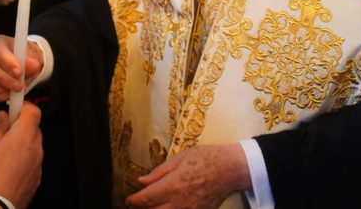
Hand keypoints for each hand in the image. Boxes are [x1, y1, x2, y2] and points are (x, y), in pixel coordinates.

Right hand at [0, 35, 43, 101]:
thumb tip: (34, 66)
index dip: (8, 63)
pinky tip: (11, 92)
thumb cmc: (24, 56)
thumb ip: (31, 60)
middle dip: (5, 79)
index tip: (19, 73)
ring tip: (17, 89)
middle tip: (19, 86)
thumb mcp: (31, 55)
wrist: (24, 64)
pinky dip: (2, 96)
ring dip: (3, 89)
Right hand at [0, 104, 42, 208]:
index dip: (23, 107)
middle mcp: (35, 148)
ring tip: (4, 152)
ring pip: (33, 146)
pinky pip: (33, 162)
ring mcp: (38, 164)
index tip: (13, 109)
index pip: (34, 111)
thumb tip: (2, 118)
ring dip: (23, 144)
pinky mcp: (36, 178)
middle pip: (34, 128)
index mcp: (24, 135)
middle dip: (21, 127)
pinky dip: (24, 160)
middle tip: (4, 131)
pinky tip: (8, 167)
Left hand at [126, 143, 250, 207]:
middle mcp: (180, 202)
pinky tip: (168, 206)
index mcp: (173, 185)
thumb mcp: (180, 158)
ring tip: (151, 205)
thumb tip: (142, 181)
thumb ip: (159, 172)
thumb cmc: (207, 158)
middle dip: (142, 208)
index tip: (129, 198)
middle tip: (137, 203)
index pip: (146, 198)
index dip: (134, 200)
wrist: (231, 169)